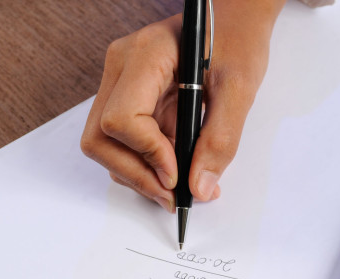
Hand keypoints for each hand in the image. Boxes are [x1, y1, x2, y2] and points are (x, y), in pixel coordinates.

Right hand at [80, 0, 285, 211]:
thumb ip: (220, 140)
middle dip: (136, 174)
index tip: (178, 175)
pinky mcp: (129, 98)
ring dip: (140, 173)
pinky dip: (146, 164)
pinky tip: (176, 169)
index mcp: (145, 56)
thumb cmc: (237, 40)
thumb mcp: (239, 89)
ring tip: (180, 186)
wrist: (234, 20)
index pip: (121, 119)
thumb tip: (200, 187)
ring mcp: (120, 83)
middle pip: (100, 138)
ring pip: (105, 146)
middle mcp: (121, 67)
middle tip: (176, 197)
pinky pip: (123, 141)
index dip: (148, 154)